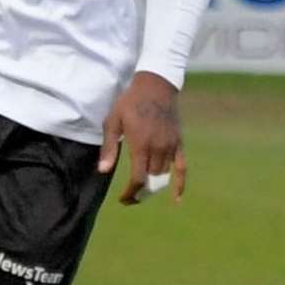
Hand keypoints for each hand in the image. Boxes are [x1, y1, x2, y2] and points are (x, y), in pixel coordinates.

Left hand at [98, 71, 185, 205]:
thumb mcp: (113, 121)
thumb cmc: (129, 102)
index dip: (130, 193)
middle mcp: (158, 148)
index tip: (123, 199)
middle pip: (151, 180)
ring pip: (163, 175)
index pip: (138, 179)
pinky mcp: (179, 143)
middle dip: (140, 192)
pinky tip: (176, 199)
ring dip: (153, 187)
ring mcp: (170, 146)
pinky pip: (182, 168)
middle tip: (130, 197)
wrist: (155, 85)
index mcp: (141, 144)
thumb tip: (103, 170)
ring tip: (142, 192)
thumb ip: (109, 147)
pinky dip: (180, 184)